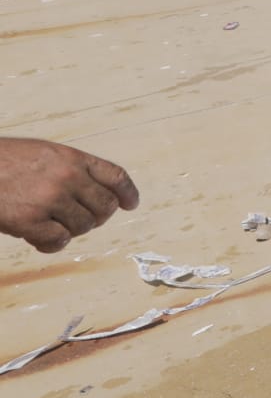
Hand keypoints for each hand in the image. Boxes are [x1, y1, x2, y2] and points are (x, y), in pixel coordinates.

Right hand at [0, 138, 139, 251]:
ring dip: (70, 229)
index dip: (127, 193)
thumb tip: (99, 196)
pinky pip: (59, 241)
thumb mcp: (42, 154)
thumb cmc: (3, 162)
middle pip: (105, 207)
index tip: (130, 204)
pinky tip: (38, 238)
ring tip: (49, 223)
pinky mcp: (30, 222)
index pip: (115, 176)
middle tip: (78, 219)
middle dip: (96, 217)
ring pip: (84, 226)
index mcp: (71, 158)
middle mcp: (66, 177)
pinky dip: (51, 244)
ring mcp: (49, 200)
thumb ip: (70, 169)